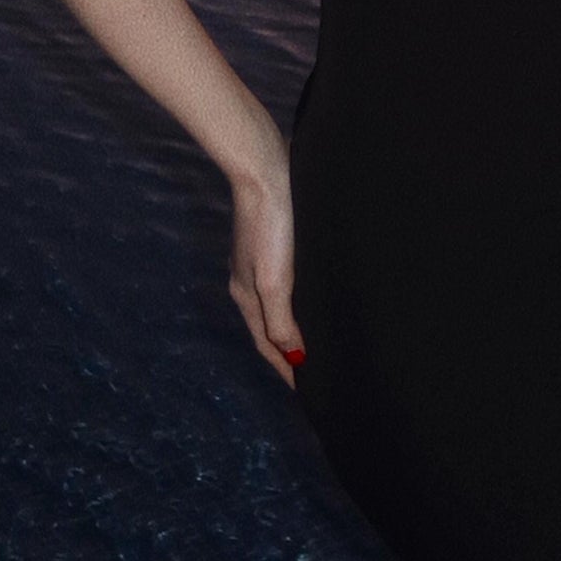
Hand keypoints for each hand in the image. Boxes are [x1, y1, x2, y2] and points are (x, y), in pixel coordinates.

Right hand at [228, 163, 304, 384]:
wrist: (265, 170)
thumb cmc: (270, 225)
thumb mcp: (275, 279)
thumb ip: (281, 320)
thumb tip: (294, 357)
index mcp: (246, 295)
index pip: (267, 344)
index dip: (285, 367)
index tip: (306, 390)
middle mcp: (249, 282)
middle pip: (269, 327)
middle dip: (286, 352)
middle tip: (312, 373)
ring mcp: (261, 262)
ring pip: (278, 306)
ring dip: (292, 327)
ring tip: (314, 341)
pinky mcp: (275, 243)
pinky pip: (286, 285)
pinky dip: (297, 301)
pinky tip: (311, 297)